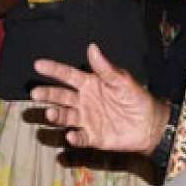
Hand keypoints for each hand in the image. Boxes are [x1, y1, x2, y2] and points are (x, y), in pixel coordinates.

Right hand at [31, 43, 168, 152]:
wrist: (150, 124)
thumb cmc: (137, 98)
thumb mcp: (122, 80)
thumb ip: (105, 67)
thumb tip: (92, 47)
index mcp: (90, 84)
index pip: (68, 75)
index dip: (54, 69)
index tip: (38, 65)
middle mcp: (84, 101)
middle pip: (61, 96)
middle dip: (47, 94)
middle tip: (35, 93)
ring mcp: (87, 119)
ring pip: (66, 116)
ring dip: (57, 115)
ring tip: (50, 113)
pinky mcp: (93, 137)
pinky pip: (80, 137)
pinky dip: (74, 138)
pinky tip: (71, 136)